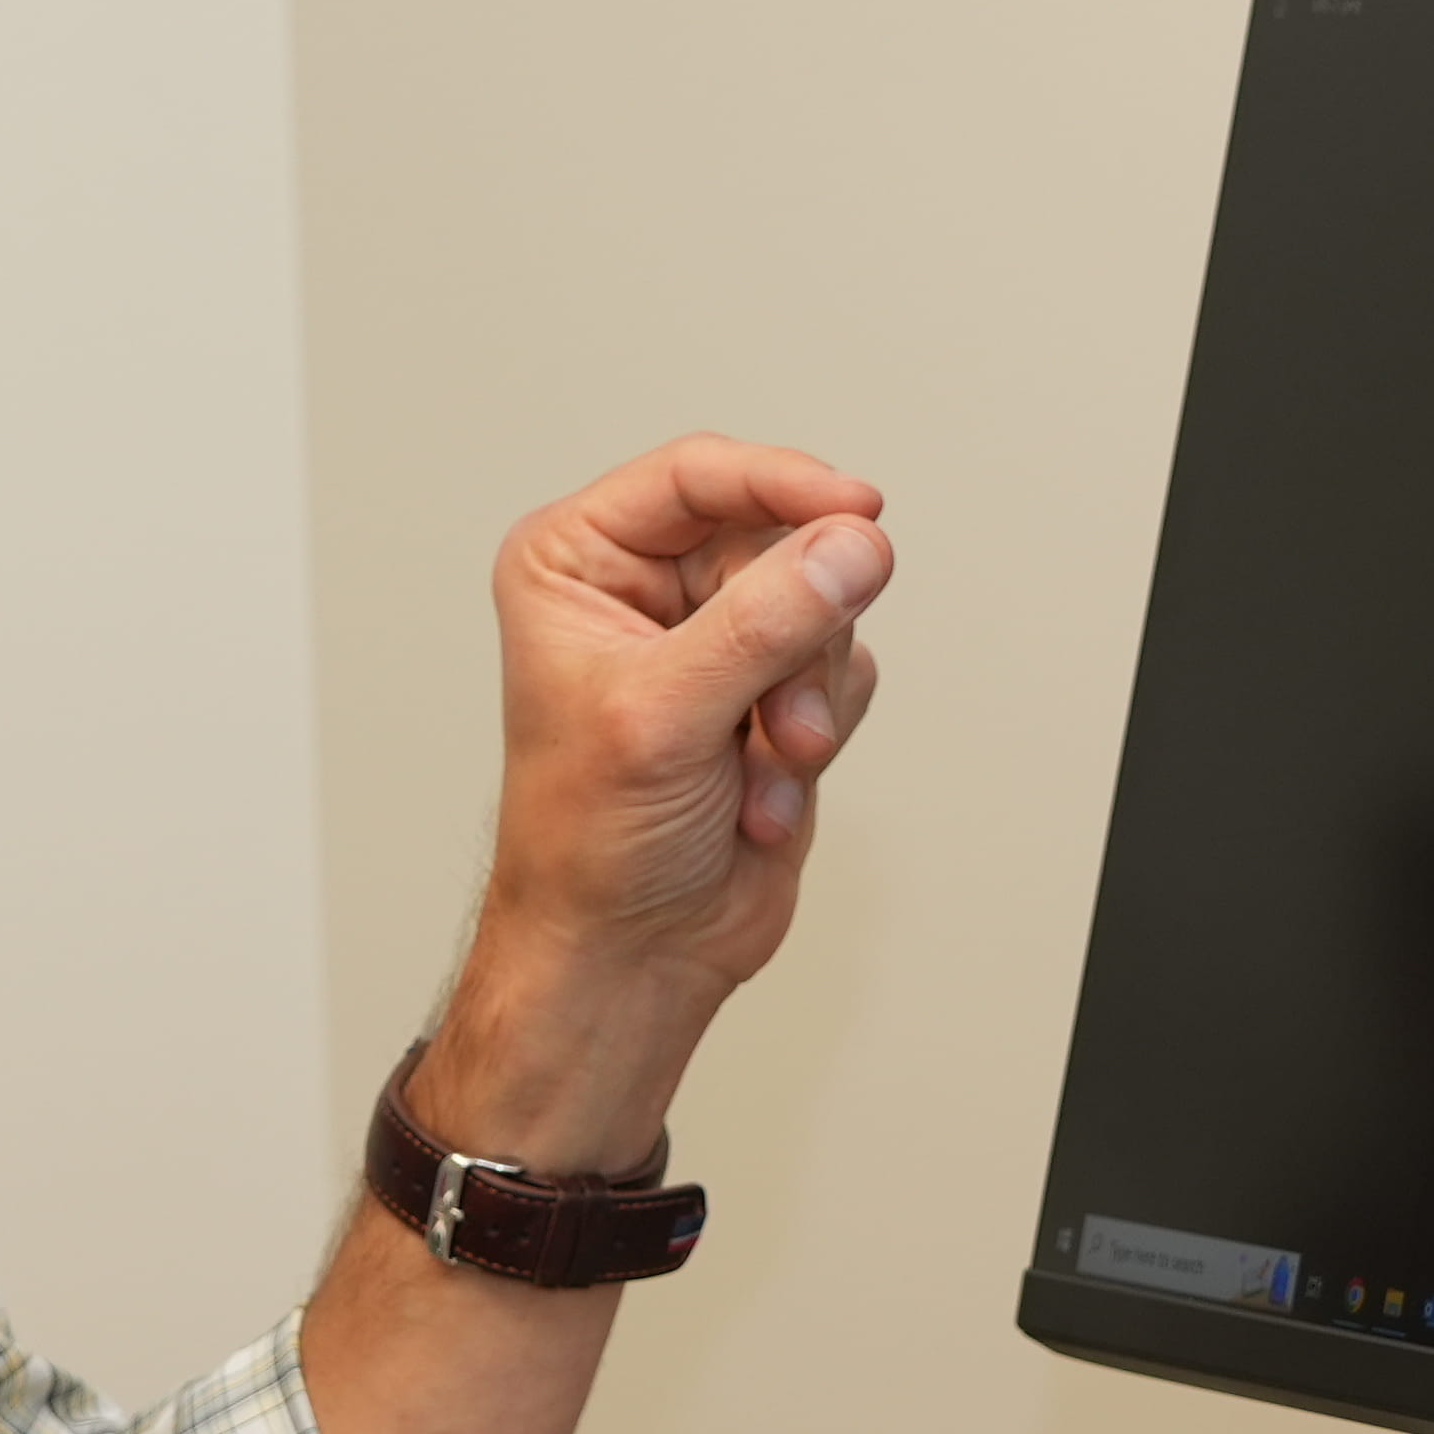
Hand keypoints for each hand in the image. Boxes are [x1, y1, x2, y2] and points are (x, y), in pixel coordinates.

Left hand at [442, 436, 892, 1161]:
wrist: (627, 956)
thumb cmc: (589, 842)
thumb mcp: (665, 716)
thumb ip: (763, 623)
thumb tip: (851, 546)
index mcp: (576, 561)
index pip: (696, 477)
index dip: (782, 485)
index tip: (856, 512)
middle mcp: (644, 588)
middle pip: (774, 540)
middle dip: (794, 634)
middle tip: (784, 711)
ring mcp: (714, 640)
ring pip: (822, 606)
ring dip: (807, 697)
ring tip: (769, 765)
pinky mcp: (770, 694)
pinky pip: (843, 670)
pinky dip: (820, 735)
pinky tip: (766, 794)